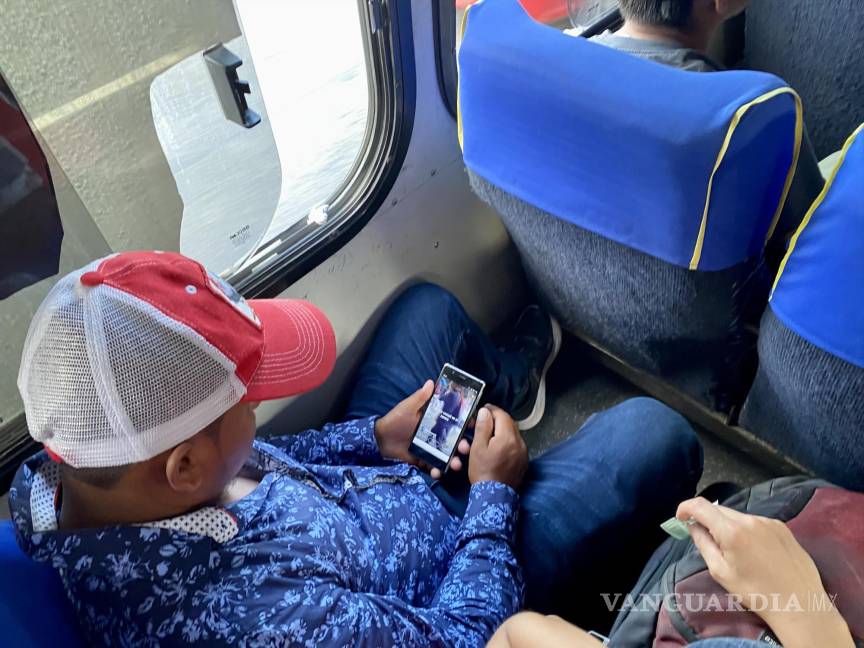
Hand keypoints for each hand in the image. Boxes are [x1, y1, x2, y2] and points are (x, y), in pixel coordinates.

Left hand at [374, 381, 470, 478]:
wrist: (380, 441)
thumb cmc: (395, 420)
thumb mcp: (407, 408)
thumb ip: (420, 398)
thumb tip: (431, 382)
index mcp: (435, 421)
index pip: (455, 422)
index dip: (466, 423)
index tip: (474, 424)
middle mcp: (437, 436)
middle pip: (455, 441)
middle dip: (464, 445)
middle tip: (465, 447)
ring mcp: (431, 450)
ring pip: (448, 456)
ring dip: (455, 460)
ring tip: (456, 464)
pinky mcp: (424, 461)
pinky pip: (434, 467)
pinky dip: (437, 471)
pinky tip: (438, 472)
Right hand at [467, 405, 527, 488]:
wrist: (494, 496)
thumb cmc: (483, 471)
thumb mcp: (478, 448)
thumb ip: (483, 427)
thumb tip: (485, 411)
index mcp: (508, 437)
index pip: (502, 415)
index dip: (492, 410)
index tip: (483, 409)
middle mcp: (520, 443)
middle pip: (510, 424)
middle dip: (497, 420)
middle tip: (485, 420)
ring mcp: (524, 453)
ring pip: (513, 434)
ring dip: (502, 431)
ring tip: (490, 433)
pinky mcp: (524, 462)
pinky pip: (516, 445)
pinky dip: (507, 442)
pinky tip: (498, 446)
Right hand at [677, 498, 853, 647]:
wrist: (800, 605)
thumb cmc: (756, 593)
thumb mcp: (721, 572)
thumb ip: (703, 544)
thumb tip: (693, 526)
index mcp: (732, 531)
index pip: (701, 506)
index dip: (686, 508)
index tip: (681, 518)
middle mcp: (751, 520)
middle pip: (719, 510)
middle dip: (708, 519)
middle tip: (707, 539)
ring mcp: (769, 522)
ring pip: (738, 516)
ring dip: (729, 526)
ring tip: (735, 551)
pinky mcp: (783, 527)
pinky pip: (756, 522)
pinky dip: (747, 530)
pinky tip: (755, 551)